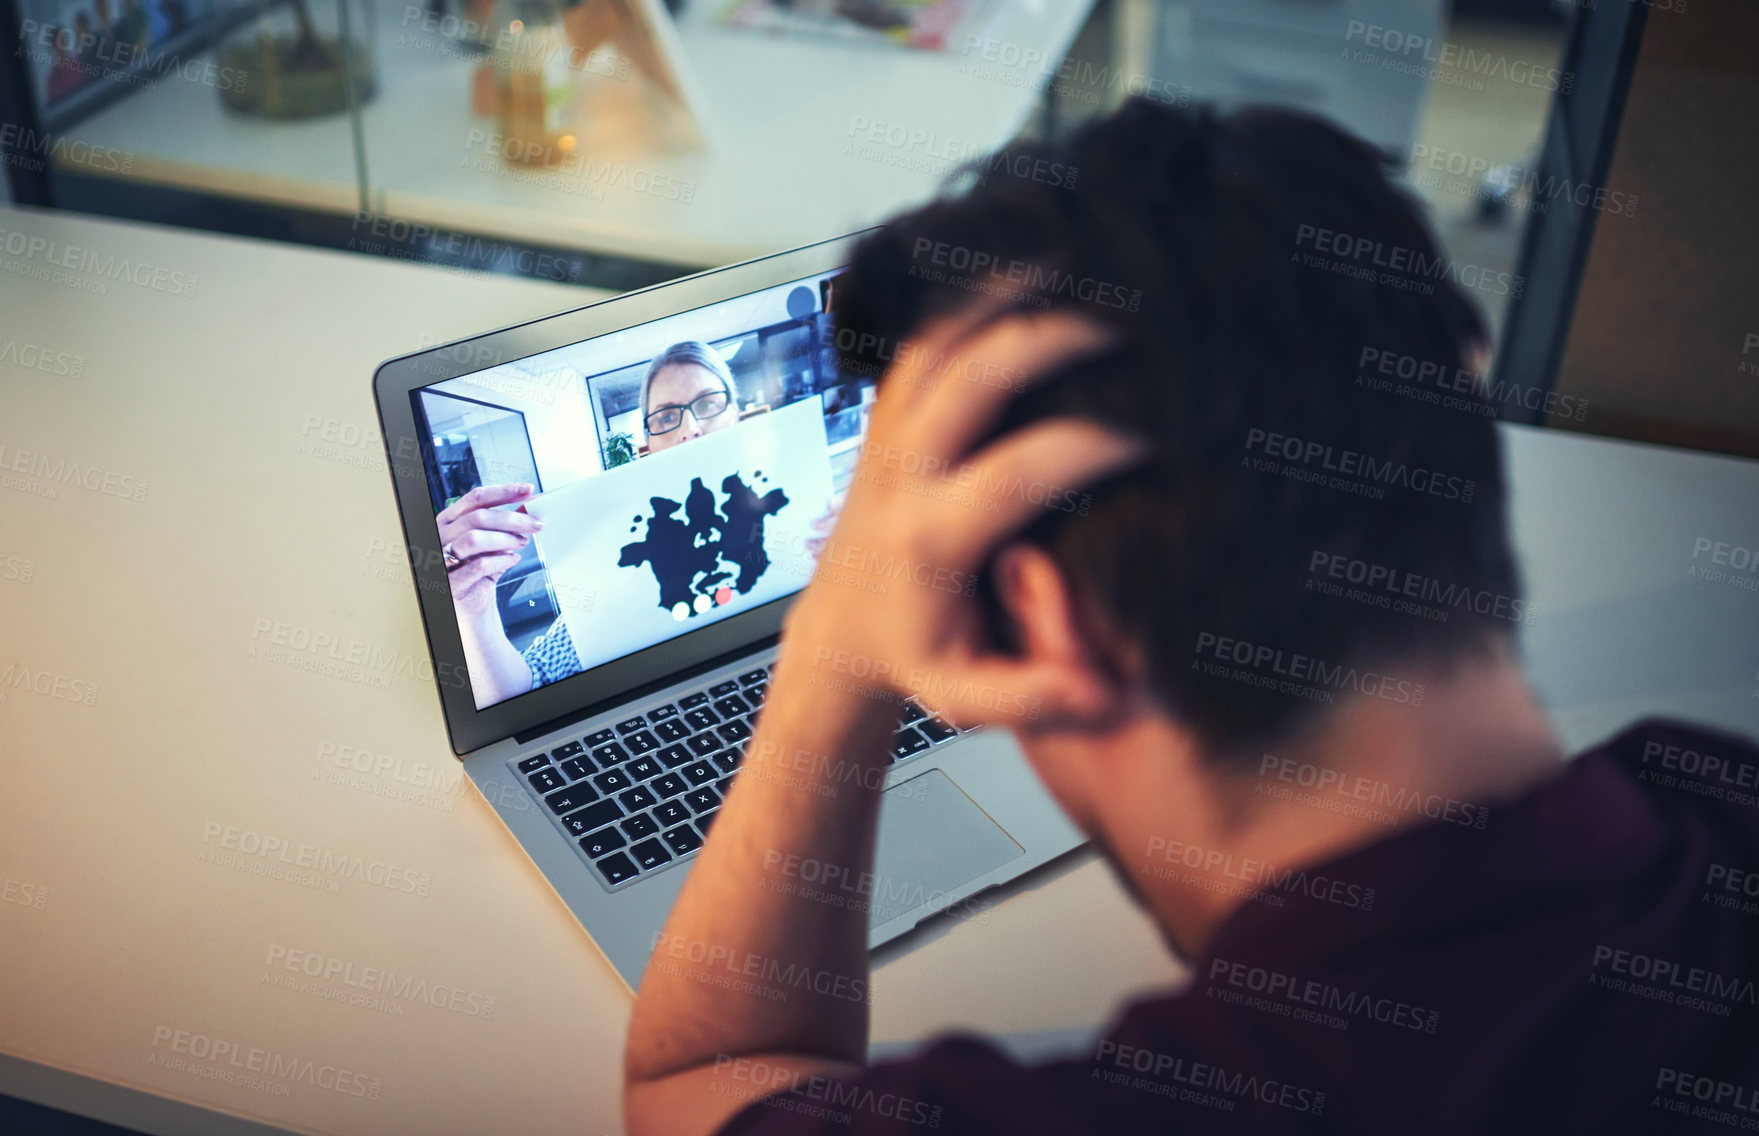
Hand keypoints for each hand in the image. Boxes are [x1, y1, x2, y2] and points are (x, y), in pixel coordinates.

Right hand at [437, 483, 541, 619]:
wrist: (471, 605)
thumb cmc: (478, 570)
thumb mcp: (492, 541)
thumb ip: (507, 523)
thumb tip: (531, 504)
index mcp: (449, 519)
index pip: (476, 498)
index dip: (504, 492)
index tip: (528, 490)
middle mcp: (441, 535)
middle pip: (478, 517)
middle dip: (513, 519)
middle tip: (536, 524)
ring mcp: (441, 559)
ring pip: (474, 539)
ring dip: (505, 539)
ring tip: (522, 543)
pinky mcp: (451, 583)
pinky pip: (479, 566)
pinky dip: (502, 560)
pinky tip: (512, 559)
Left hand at [780, 310, 1145, 727]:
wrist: (839, 630)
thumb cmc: (914, 658)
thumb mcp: (969, 699)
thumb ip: (1036, 697)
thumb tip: (1108, 695)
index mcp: (928, 540)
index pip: (1015, 474)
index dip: (1088, 447)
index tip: (1155, 435)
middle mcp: (901, 475)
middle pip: (970, 378)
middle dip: (1050, 339)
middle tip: (1128, 321)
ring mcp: (885, 437)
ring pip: (938, 341)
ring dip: (1006, 298)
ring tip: (1080, 265)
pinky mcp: (884, 417)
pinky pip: (921, 339)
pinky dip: (970, 299)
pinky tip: (1023, 271)